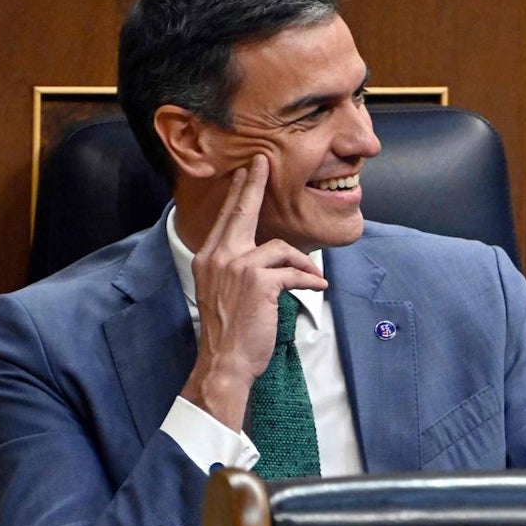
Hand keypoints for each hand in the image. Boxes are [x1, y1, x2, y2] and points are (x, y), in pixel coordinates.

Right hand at [180, 155, 327, 429]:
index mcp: (208, 258)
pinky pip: (293, 271)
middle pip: (242, 213)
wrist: (224, 361)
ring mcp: (237, 267)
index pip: (225, 219)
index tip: (246, 172)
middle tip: (264, 164)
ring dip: (301, 262)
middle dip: (254, 186)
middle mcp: (218, 257)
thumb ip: (236, 268)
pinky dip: (309, 279)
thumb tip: (265, 254)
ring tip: (312, 278)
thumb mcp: (224, 293)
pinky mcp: (259, 282)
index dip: (238, 194)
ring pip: (279, 247)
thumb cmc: (229, 332)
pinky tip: (317, 286)